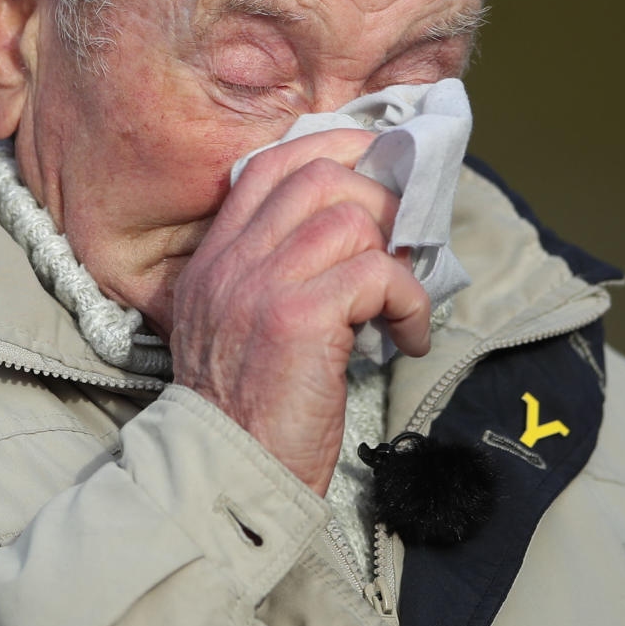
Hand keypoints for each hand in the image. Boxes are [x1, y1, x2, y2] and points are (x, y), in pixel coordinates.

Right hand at [170, 129, 430, 494]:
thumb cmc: (244, 411)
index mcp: (216, 257)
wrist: (225, 476)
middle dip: (379, 198)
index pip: (272, 165)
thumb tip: (356, 238)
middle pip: (318, 176)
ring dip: (397, 258)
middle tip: (402, 242)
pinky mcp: (297, 318)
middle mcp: (232, 261)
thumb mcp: (238, 328)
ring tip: (403, 304)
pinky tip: (407, 337)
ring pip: (351, 219)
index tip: (378, 167)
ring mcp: (261, 285)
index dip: (334, 149)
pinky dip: (408, 301)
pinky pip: (375, 274)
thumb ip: (273, 276)